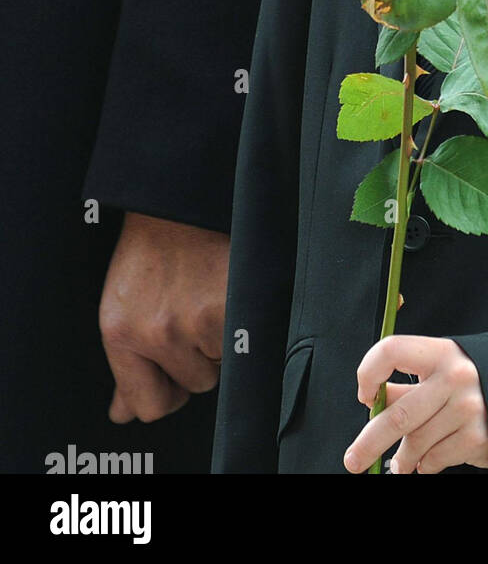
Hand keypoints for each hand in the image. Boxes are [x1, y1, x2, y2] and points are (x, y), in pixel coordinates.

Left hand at [99, 212, 229, 423]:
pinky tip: (225, 293)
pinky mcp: (229, 307)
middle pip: (194, 384)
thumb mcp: (122, 306)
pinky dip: (241, 323)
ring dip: (221, 339)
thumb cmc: (153, 248)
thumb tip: (124, 412)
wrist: (180, 198)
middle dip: (198, 357)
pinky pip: (244, 342)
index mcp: (120, 332)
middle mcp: (154, 331)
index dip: (167, 392)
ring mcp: (193, 321)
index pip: (148, 405)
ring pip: (221, 363)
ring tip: (208, 297)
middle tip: (192, 313)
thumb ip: (127, 365)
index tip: (173, 377)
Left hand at [344, 335, 487, 473]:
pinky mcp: (476, 438)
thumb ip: (411, 385)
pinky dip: (426, 465)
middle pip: (397, 415)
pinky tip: (432, 457)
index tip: (365, 395)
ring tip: (402, 462)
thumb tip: (374, 401)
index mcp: (442, 352)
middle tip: (353, 460)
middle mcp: (455, 377)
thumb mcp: (445, 371)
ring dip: (402, 460)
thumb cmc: (476, 382)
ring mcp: (468, 409)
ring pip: (414, 444)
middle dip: (369, 443)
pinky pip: (433, 460)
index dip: (369, 372)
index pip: (392, 350)